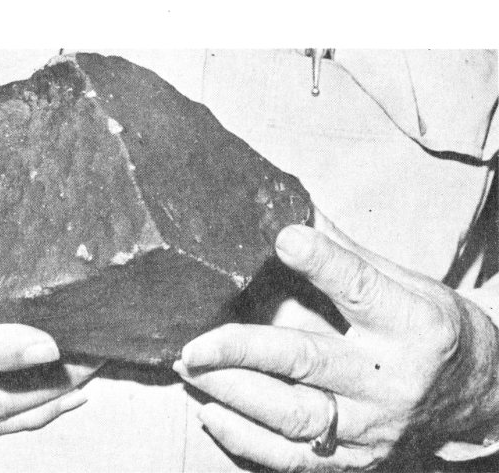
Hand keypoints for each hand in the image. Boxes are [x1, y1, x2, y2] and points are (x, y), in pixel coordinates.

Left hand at [174, 218, 498, 470]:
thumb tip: (292, 211)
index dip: (322, 262)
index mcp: (411, 325)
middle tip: (193, 342)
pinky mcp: (359, 459)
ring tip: (189, 368)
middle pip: (308, 362)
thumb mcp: (406, 282)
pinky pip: (296, 459)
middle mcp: (391, 381)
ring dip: (232, 393)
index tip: (283, 238)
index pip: (360, 289)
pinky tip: (211, 414)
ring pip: (293, 415)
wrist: (479, 396)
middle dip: (242, 350)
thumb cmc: (431, 326)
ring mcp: (373, 427)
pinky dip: (248, 439)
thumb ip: (348, 254)